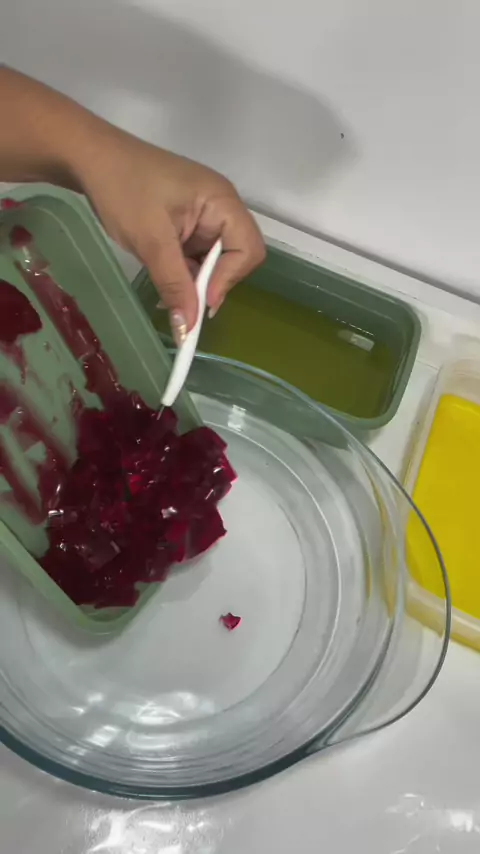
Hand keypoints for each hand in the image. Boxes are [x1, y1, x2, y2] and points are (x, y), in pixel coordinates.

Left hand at [76, 129, 264, 342]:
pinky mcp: (186, 223)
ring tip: (170, 296)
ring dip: (196, 281)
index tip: (200, 302)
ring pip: (215, 261)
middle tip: (186, 303)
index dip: (229, 278)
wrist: (89, 158)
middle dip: (213, 282)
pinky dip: (184, 273)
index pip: (248, 249)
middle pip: (237, 256)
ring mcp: (203, 215)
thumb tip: (187, 328)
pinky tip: (165, 283)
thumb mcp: (150, 241)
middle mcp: (220, 207)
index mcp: (222, 201)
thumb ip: (174, 284)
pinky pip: (196, 255)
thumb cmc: (123, 190)